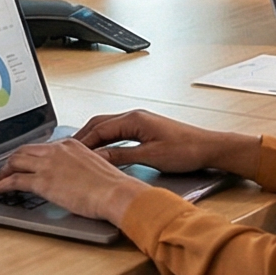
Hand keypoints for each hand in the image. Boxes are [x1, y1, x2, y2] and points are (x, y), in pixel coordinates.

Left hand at [0, 137, 151, 224]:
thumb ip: (79, 167)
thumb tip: (73, 177)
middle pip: (24, 150)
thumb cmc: (112, 186)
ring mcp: (48, 165)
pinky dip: (2, 184)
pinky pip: (15, 180)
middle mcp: (57, 150)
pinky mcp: (42, 181)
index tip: (25, 161)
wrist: (116, 193)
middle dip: (12, 160)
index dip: (29, 155)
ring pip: (15, 161)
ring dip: (3, 170)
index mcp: (70, 144)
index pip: (42, 146)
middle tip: (6, 169)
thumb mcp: (94, 167)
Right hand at [67, 109, 253, 176]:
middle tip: (66, 151)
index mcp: (134, 119)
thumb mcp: (151, 156)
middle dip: (81, 136)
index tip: (68, 153)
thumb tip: (99, 158)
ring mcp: (140, 121)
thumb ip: (122, 156)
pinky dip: (104, 139)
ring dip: (92, 137)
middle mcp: (135, 116)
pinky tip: (100, 150)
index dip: (82, 142)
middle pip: (99, 123)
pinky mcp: (145, 129)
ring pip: (107, 126)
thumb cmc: (186, 150)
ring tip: (78, 151)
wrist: (209, 148)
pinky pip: (117, 131)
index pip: (99, 129)